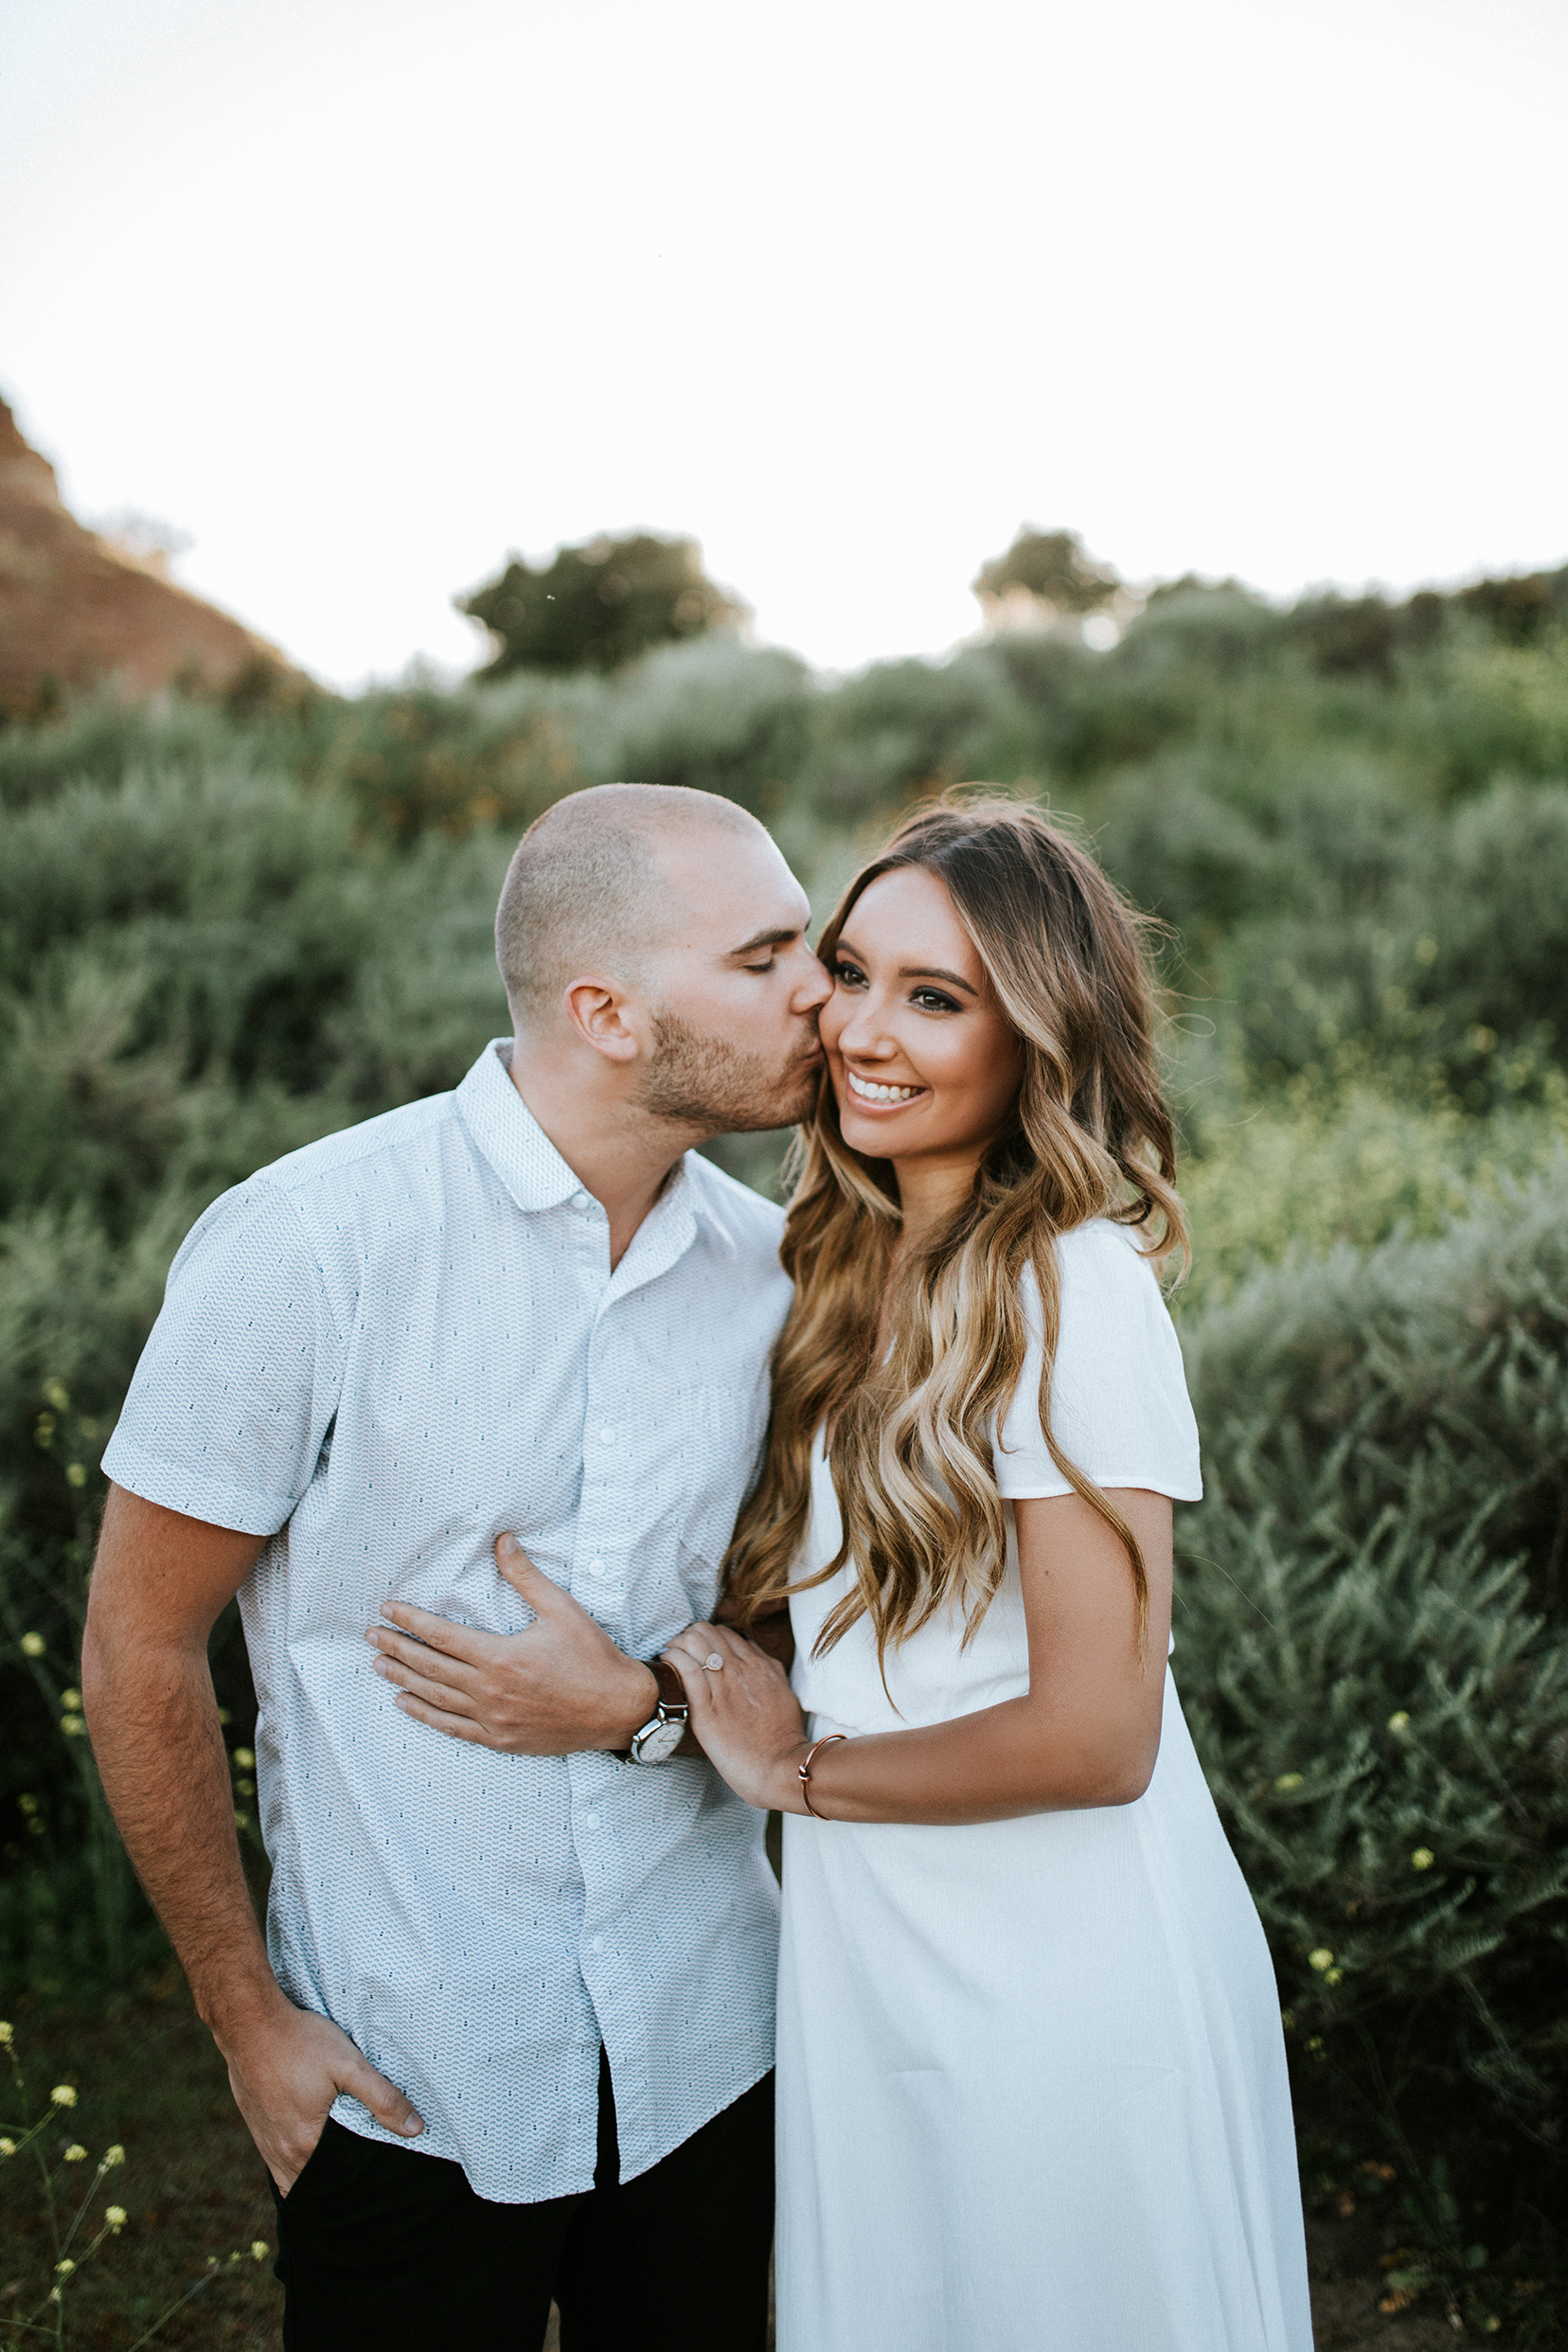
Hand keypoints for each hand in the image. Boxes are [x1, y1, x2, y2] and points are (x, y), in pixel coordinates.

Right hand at [220, 1993, 423, 2193]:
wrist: (249, 2023)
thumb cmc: (300, 2041)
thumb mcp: (348, 2064)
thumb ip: (382, 2098)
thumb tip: (416, 2129)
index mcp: (305, 2145)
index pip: (336, 2181)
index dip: (356, 2182)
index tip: (375, 2177)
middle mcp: (281, 2153)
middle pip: (313, 2182)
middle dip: (335, 2182)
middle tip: (360, 2174)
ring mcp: (264, 2141)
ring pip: (291, 2174)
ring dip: (312, 2173)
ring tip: (337, 2163)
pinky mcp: (255, 2125)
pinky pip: (275, 2158)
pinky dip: (293, 2160)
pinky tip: (308, 2145)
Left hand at [367, 1534, 656, 1753]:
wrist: (618, 1709)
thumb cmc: (592, 1657)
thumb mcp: (561, 1609)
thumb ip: (526, 1576)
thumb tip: (502, 1541)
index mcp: (500, 1657)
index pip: (441, 1636)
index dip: (411, 1622)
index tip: (388, 1610)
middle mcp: (489, 1691)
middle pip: (429, 1666)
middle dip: (397, 1648)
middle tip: (371, 1636)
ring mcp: (492, 1719)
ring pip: (435, 1697)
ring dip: (403, 1679)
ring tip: (378, 1665)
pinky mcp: (499, 1739)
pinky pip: (452, 1727)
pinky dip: (425, 1715)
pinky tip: (406, 1704)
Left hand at [662, 1622, 809, 1811]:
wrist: (780, 1767)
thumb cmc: (782, 1737)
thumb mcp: (783, 1692)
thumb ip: (767, 1669)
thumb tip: (751, 1650)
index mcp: (759, 1665)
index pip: (724, 1632)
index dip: (706, 1637)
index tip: (696, 1650)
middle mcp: (741, 1670)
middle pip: (705, 1630)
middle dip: (687, 1637)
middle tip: (678, 1653)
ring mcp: (724, 1688)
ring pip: (693, 1643)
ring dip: (676, 1647)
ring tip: (669, 1660)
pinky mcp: (708, 1710)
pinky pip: (685, 1671)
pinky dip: (672, 1662)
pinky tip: (667, 1669)